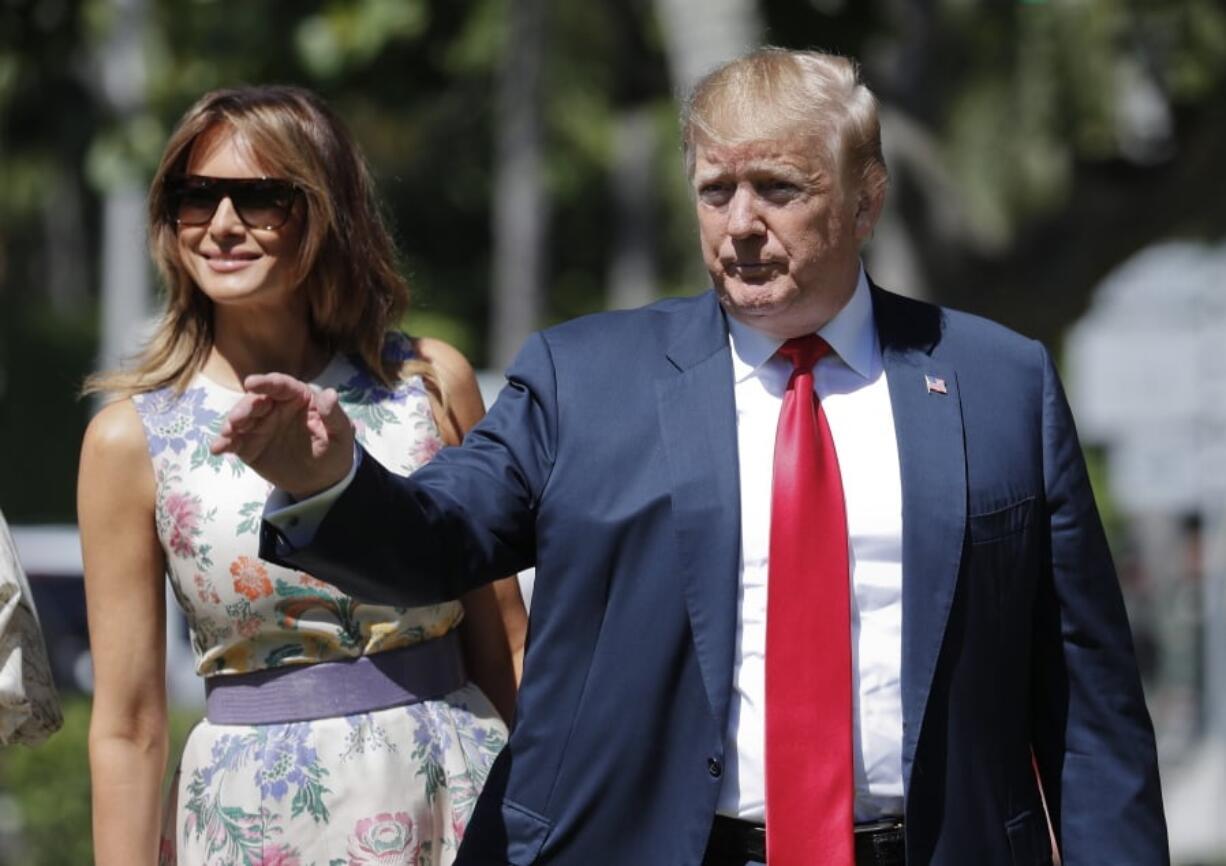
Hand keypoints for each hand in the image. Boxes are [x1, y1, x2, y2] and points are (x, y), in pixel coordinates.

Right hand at [210, 373, 354, 498]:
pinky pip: (235, 441)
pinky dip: (224, 443)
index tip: (252, 383)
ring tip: (229, 433)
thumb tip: (330, 393)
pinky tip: (218, 448)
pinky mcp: (250, 445)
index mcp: (299, 398)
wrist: (323, 481)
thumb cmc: (335, 451)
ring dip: (232, 424)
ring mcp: (261, 426)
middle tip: (238, 419)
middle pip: (257, 401)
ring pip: (242, 419)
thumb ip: (334, 415)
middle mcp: (276, 408)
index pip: (281, 386)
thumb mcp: (341, 434)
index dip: (266, 382)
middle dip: (245, 407)